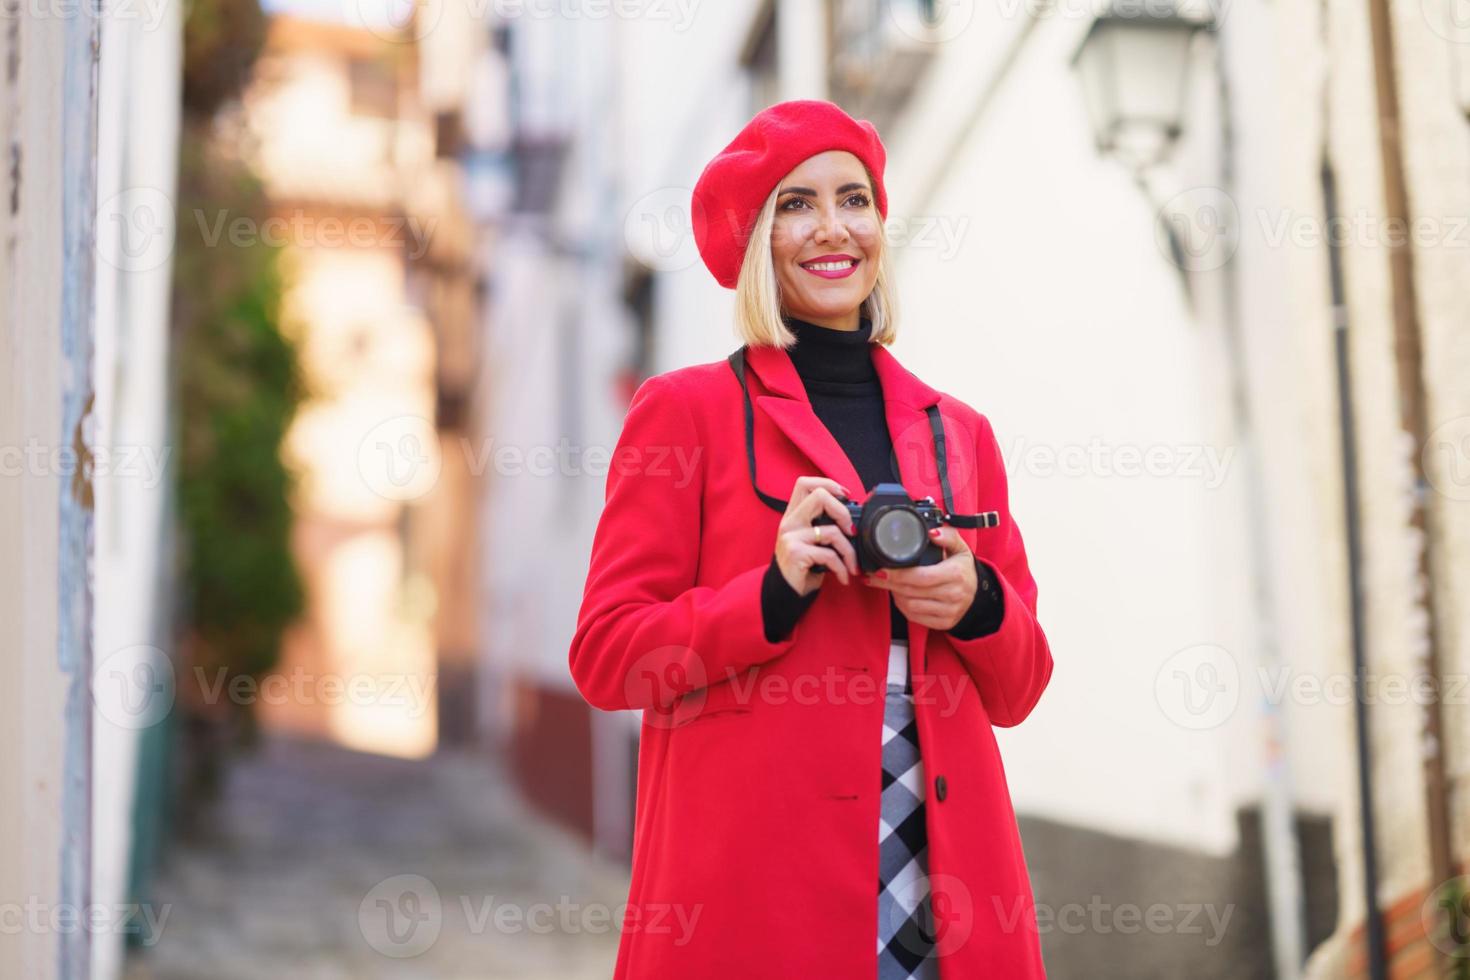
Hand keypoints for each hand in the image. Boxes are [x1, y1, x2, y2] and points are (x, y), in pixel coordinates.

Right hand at [774, 476, 859, 594]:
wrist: (785, 593)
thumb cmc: (803, 567)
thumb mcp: (811, 541)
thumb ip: (824, 525)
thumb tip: (853, 521)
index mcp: (793, 514)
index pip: (805, 483)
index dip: (828, 484)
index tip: (845, 496)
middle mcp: (789, 522)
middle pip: (819, 496)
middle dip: (843, 512)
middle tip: (851, 530)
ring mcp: (791, 537)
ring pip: (832, 531)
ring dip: (849, 551)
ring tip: (852, 564)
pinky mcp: (796, 553)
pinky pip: (829, 555)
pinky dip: (842, 568)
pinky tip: (843, 576)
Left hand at [863, 524, 976, 629]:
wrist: (978, 593)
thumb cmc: (963, 569)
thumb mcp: (960, 548)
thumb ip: (948, 536)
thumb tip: (932, 533)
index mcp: (955, 574)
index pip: (921, 577)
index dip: (898, 574)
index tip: (881, 570)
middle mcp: (953, 595)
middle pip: (912, 592)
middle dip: (889, 584)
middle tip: (874, 576)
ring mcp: (949, 611)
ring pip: (910, 606)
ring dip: (894, 594)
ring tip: (887, 584)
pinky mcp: (943, 623)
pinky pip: (915, 617)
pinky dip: (902, 607)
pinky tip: (899, 596)